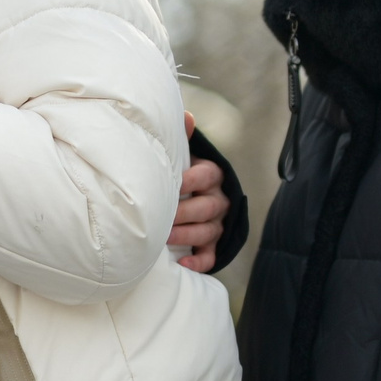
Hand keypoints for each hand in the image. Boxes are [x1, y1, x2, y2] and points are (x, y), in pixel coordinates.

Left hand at [170, 114, 226, 272]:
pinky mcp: (213, 244)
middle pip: (207, 207)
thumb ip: (182, 137)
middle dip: (184, 212)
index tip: (173, 184)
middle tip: (162, 217)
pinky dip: (200, 262)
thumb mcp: (180, 154)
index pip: (208, 175)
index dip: (191, 180)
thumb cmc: (177, 172)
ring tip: (165, 238)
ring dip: (186, 235)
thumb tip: (186, 115)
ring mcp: (217, 223)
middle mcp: (218, 199)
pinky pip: (211, 256)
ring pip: (208, 231)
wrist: (186, 194)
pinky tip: (184, 265)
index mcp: (211, 174)